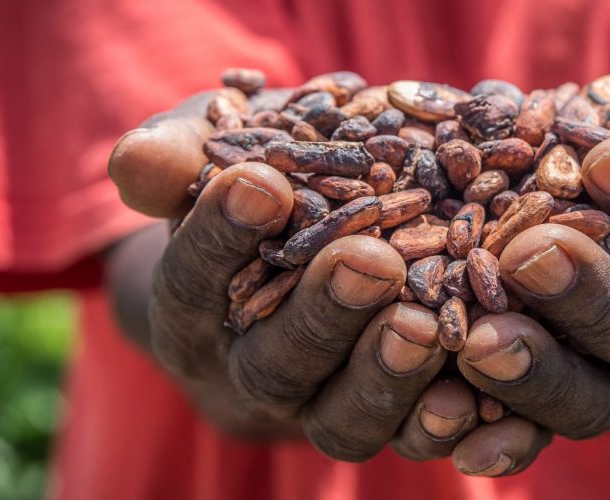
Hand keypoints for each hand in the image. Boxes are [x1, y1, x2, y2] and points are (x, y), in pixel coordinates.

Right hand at [106, 96, 458, 461]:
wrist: (296, 247)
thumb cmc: (257, 182)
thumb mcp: (214, 151)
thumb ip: (178, 154)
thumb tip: (139, 161)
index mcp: (194, 306)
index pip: (194, 277)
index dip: (220, 236)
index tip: (261, 183)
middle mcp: (248, 370)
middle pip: (275, 361)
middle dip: (323, 312)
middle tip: (371, 260)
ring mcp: (316, 407)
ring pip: (340, 420)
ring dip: (383, 378)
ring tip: (424, 326)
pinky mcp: (382, 424)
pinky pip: (406, 443)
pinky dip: (438, 425)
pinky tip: (470, 395)